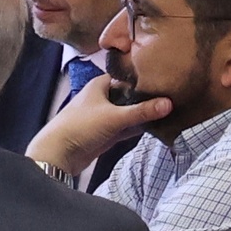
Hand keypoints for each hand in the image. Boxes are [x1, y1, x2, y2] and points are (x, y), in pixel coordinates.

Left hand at [28, 79, 167, 179]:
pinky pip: (126, 127)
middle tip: (172, 94)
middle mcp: (102, 98)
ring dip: (144, 114)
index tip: (164, 76)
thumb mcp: (114, 117)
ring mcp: (104, 116)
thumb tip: (169, 103)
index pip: (126, 76)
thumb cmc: (81, 127)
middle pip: (129, 95)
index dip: (143, 76)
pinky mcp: (105, 133)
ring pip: (128, 112)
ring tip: (171, 110)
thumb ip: (142, 111)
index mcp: (99, 85)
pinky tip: (157, 126)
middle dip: (147, 97)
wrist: (58, 154)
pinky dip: (138, 127)